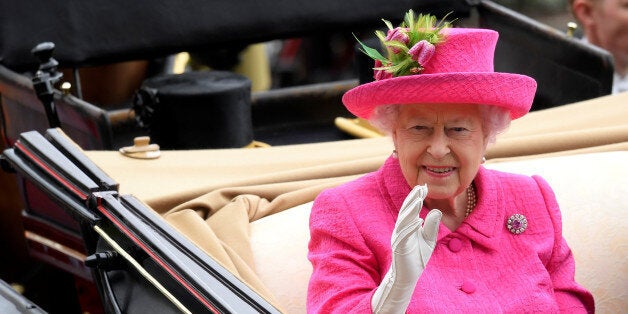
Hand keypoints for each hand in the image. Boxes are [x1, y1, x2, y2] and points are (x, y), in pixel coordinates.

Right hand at [371, 184, 441, 313]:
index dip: (416, 198)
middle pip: (406, 211)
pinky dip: (411, 227)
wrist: (408, 276)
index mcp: (406, 226)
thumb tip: (435, 211)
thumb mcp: (428, 240)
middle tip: (421, 187)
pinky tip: (418, 220)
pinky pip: (405, 235)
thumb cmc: (417, 258)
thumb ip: (431, 226)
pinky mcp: (400, 248)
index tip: (424, 187)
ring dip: (411, 209)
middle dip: (413, 199)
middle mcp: (401, 230)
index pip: (411, 209)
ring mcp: (399, 238)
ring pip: (404, 220)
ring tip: (419, 199)